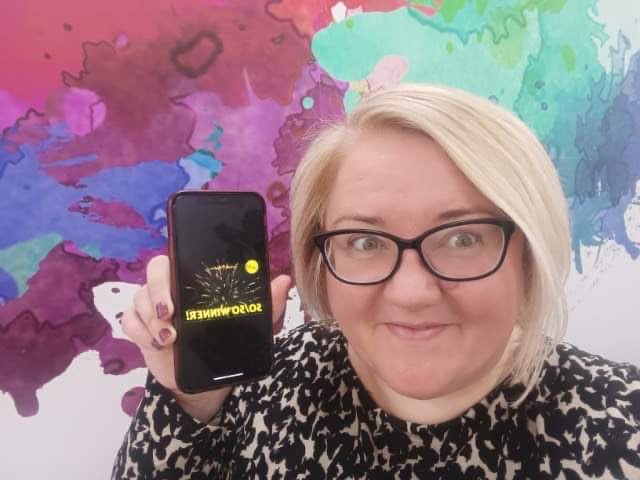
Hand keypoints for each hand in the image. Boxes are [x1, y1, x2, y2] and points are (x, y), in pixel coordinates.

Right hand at [121, 255, 289, 420]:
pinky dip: (140, 333)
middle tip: (169, 313)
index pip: (175, 258)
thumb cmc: (228, 340)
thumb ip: (266, 302)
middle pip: (152, 273)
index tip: (180, 284)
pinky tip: (157, 345)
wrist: (208, 379)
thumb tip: (283, 281)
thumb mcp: (250, 322)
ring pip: (139, 299)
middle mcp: (170, 288)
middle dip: (157, 292)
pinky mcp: (141, 330)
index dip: (172, 267)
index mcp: (193, 280)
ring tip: (169, 339)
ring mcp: (152, 309)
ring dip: (150, 318)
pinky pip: (129, 322)